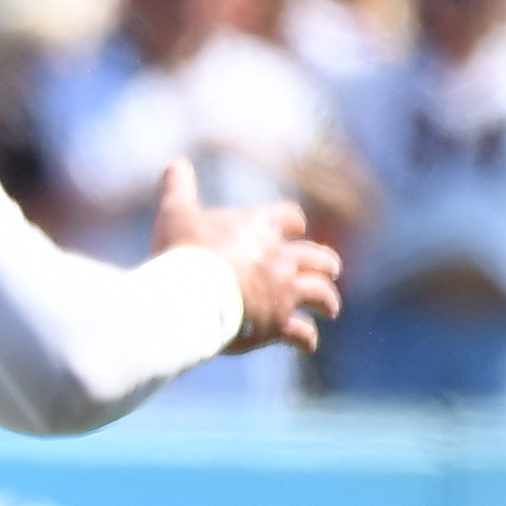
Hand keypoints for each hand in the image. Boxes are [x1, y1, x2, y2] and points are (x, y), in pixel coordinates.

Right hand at [152, 161, 339, 353]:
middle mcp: (280, 258)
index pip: (287, 217)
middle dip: (324, 262)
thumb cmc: (182, 252)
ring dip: (327, 299)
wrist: (188, 295)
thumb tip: (174, 162)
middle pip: (314, 256)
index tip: (295, 226)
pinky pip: (300, 332)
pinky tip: (308, 343)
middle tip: (331, 268)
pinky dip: (305, 338)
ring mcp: (283, 291)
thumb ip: (178, 188)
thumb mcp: (175, 213)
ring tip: (331, 306)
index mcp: (259, 228)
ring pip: (319, 293)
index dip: (292, 222)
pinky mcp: (277, 322)